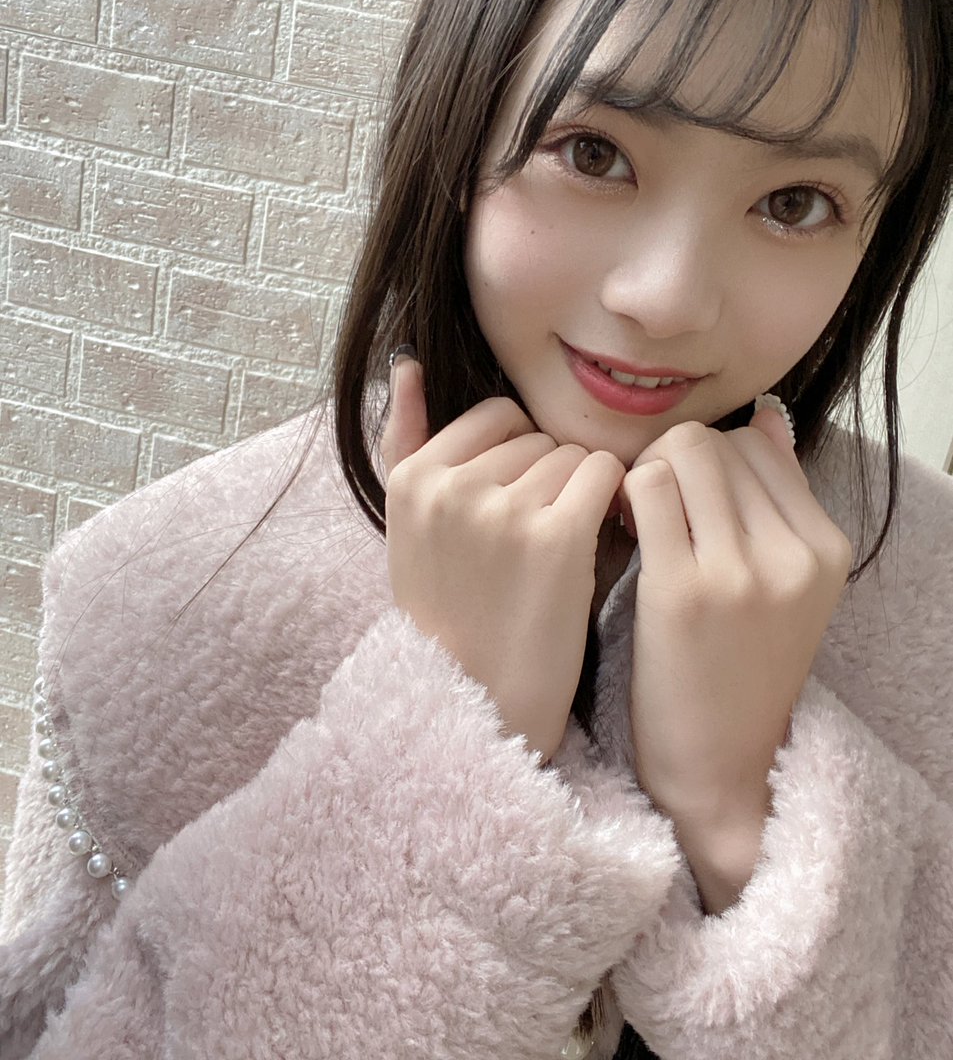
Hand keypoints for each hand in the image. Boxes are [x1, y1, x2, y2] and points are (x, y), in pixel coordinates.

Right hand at [381, 355, 623, 763]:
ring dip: (579, 496)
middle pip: (537, 437)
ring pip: (574, 456)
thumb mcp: (407, 524)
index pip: (496, 418)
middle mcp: (451, 487)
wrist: (478, 699)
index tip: (514, 508)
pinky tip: (593, 545)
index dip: (517, 460)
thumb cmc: (448, 610)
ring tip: (555, 551)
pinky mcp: (556, 539)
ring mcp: (503, 511)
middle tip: (532, 541)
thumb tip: (407, 360)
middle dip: (546, 479)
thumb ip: (405, 438)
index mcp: (413, 478)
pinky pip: (604, 477)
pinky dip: (610, 505)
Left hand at [619, 410, 851, 908]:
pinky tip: (620, 531)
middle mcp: (793, 553)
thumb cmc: (737, 670)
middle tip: (653, 506)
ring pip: (680, 453)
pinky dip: (624, 495)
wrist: (719, 767)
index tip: (687, 498)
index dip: (708, 459)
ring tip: (639, 519)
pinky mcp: (683, 589)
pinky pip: (648, 488)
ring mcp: (742, 570)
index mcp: (826, 548)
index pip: (757, 443)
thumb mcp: (784, 586)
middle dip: (672, 460)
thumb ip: (777, 500)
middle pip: (715, 442)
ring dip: (646, 473)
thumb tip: (766, 417)